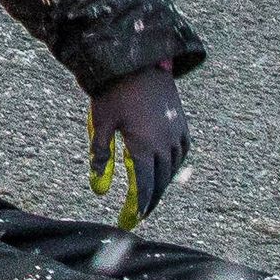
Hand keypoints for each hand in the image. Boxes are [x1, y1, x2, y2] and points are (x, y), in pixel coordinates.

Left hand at [87, 71, 190, 222]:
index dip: (139, 206)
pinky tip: (166, 167)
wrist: (137, 61)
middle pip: (161, 181)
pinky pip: (182, 151)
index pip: (144, 187)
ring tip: (151, 194)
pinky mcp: (181, 122)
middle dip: (150, 199)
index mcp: (144, 147)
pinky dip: (174, 164)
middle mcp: (165, 143)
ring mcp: (176, 132)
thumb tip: (98, 187)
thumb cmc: (114, 92)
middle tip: (139, 212)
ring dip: (163, 183)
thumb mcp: (102, 124)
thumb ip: (101, 156)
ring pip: (173, 168)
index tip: (133, 218)